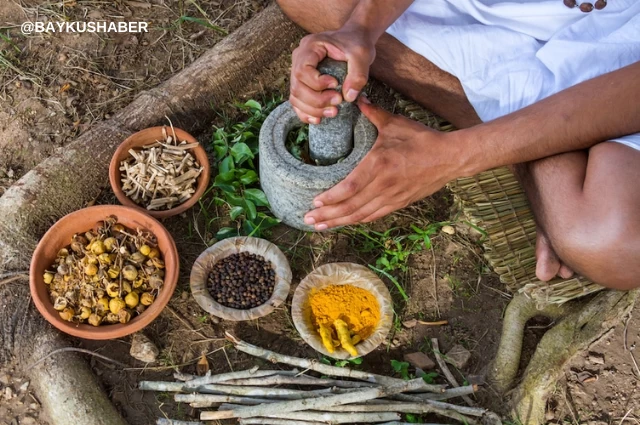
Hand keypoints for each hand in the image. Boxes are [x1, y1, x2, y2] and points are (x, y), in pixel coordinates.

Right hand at [290, 29, 375, 123]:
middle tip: (338, 102)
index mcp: (310, 46)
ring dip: (312, 109)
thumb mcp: (362, 55)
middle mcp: (299, 57)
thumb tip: (348, 97)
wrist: (354, 39)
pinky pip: (297, 101)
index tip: (336, 84)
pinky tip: (318, 119)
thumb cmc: (356, 43)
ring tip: (333, 112)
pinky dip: (306, 112)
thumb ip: (358, 74)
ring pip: (295, 96)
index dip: (317, 83)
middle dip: (317, 100)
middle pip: (297, 86)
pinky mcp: (303, 82)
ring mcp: (298, 70)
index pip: (302, 70)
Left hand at [304, 97, 461, 229]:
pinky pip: (374, 216)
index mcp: (380, 164)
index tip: (314, 201)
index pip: (350, 187)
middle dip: (327, 215)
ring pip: (360, 215)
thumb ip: (373, 114)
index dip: (331, 198)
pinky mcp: (399, 203)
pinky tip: (344, 223)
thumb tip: (356, 99)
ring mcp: (392, 197)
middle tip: (307, 219)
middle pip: (351, 206)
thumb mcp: (395, 124)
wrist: (451, 158)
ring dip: (338, 222)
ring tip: (319, 225)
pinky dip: (357, 220)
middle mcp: (384, 185)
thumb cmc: (423, 139)